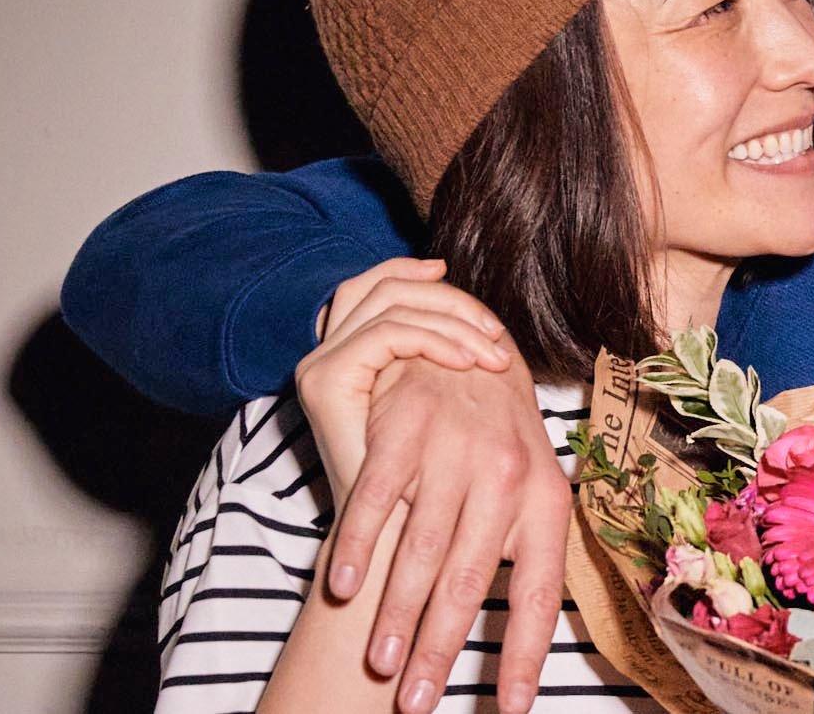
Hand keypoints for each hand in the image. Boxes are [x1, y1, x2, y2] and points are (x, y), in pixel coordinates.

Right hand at [287, 260, 574, 713]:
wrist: (478, 348)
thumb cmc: (503, 445)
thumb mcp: (534, 497)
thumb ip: (527, 562)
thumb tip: (527, 648)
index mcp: (546, 505)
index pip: (539, 595)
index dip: (526, 656)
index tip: (511, 710)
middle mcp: (508, 477)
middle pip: (471, 582)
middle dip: (439, 649)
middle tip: (414, 702)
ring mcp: (454, 450)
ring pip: (420, 548)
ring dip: (396, 612)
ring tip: (380, 663)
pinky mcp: (406, 427)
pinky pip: (376, 497)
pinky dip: (359, 545)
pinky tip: (344, 586)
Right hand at [294, 259, 521, 480]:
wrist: (395, 537)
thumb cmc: (424, 484)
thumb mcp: (435, 410)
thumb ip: (439, 360)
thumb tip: (478, 319)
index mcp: (342, 357)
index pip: (373, 288)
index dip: (415, 275)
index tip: (466, 290)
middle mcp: (322, 355)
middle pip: (380, 285)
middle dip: (446, 298)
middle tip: (493, 328)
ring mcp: (320, 366)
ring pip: (390, 303)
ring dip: (451, 320)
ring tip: (492, 354)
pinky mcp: (328, 380)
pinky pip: (390, 334)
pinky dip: (436, 340)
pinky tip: (469, 363)